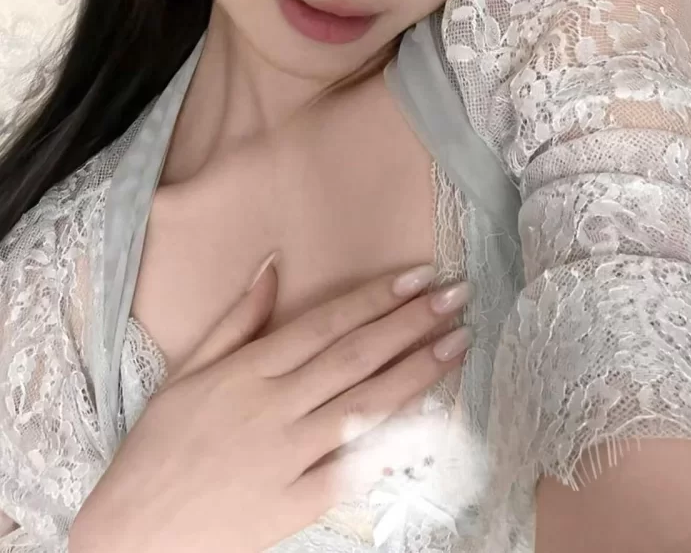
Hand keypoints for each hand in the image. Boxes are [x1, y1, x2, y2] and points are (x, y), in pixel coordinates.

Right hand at [68, 257, 472, 552]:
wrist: (133, 534)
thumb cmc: (158, 447)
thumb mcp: (187, 371)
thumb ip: (237, 318)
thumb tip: (273, 263)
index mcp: (248, 372)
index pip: (326, 324)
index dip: (376, 298)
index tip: (418, 276)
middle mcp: (274, 407)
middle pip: (355, 356)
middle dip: (411, 322)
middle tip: (456, 296)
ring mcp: (288, 456)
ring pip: (364, 405)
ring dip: (417, 371)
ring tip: (458, 343)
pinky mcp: (297, 503)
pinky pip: (354, 469)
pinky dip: (393, 443)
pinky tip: (431, 418)